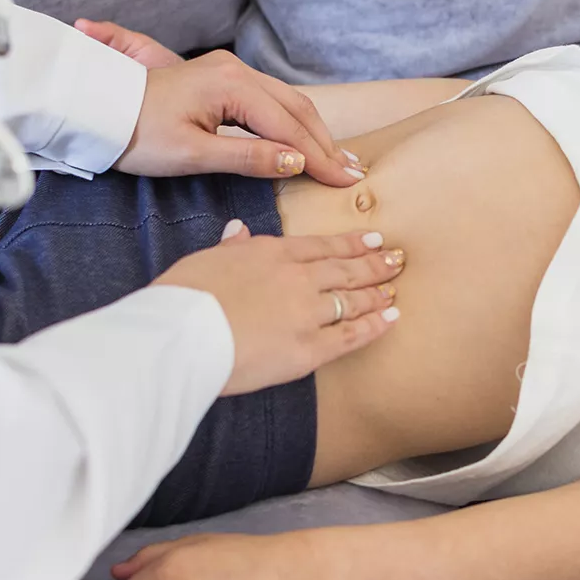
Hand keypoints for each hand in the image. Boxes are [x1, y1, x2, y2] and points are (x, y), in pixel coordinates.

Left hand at [76, 19, 362, 185]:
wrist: (98, 108)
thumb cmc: (138, 134)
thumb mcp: (193, 154)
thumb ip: (248, 158)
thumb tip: (295, 162)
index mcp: (231, 85)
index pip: (288, 127)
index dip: (319, 157)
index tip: (344, 182)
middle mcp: (235, 70)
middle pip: (296, 108)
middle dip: (325, 143)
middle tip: (352, 173)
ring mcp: (229, 71)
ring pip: (286, 101)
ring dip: (313, 131)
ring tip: (338, 159)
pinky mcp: (222, 79)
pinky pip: (270, 100)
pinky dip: (292, 122)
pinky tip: (304, 140)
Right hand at [153, 221, 404, 394]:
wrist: (182, 335)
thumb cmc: (184, 298)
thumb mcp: (206, 261)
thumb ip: (230, 248)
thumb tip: (237, 231)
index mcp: (271, 254)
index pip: (320, 246)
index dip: (350, 243)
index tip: (372, 239)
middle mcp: (296, 279)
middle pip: (344, 269)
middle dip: (373, 264)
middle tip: (397, 260)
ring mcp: (306, 313)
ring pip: (351, 299)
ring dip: (376, 293)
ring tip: (394, 288)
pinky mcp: (309, 349)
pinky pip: (350, 336)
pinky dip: (374, 326)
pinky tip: (391, 319)